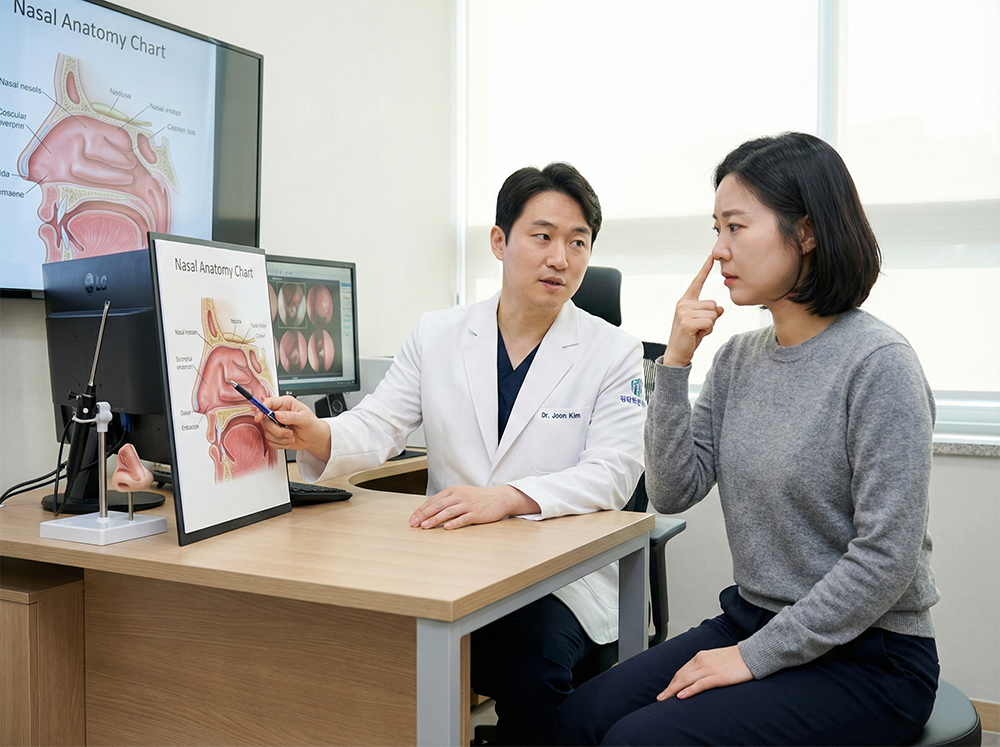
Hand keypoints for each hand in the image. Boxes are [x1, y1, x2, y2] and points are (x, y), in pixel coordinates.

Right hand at [253, 395, 331, 461]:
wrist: (314, 437)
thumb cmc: (312, 424)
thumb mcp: (305, 418)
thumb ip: (291, 416)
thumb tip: (278, 415)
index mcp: (285, 404)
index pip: (268, 403)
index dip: (261, 409)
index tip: (259, 418)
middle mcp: (278, 413)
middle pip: (266, 421)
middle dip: (277, 430)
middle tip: (289, 432)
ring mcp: (276, 425)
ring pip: (268, 433)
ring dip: (281, 438)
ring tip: (291, 436)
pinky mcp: (275, 435)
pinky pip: (270, 442)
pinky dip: (281, 444)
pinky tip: (289, 441)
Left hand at [409, 484, 539, 529]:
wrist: (500, 498)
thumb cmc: (478, 498)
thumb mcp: (461, 494)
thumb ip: (447, 501)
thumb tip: (430, 511)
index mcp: (454, 490)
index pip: (433, 500)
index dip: (422, 510)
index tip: (413, 518)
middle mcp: (459, 496)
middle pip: (438, 506)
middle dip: (424, 515)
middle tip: (414, 524)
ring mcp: (468, 504)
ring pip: (448, 512)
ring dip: (435, 519)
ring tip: (425, 527)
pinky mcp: (476, 513)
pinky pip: (463, 518)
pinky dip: (454, 523)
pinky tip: (446, 528)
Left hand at [657, 645, 751, 700]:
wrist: (752, 654)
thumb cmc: (736, 659)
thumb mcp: (716, 660)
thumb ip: (705, 666)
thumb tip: (696, 677)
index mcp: (700, 656)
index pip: (681, 671)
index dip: (672, 682)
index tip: (666, 691)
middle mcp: (701, 661)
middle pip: (680, 676)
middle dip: (669, 688)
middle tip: (660, 698)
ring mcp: (709, 668)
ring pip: (686, 680)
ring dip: (673, 690)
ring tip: (664, 699)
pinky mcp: (718, 676)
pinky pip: (699, 685)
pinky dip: (688, 690)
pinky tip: (681, 696)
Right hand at [662, 254, 723, 367]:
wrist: (676, 354)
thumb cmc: (688, 338)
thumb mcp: (701, 323)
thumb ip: (710, 313)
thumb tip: (720, 308)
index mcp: (685, 301)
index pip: (697, 282)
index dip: (705, 269)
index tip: (711, 256)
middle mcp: (683, 304)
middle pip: (713, 304)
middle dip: (711, 318)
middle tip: (699, 328)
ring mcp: (684, 312)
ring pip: (712, 314)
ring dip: (709, 325)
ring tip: (697, 332)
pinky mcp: (687, 322)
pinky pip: (709, 322)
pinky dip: (707, 330)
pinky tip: (696, 335)